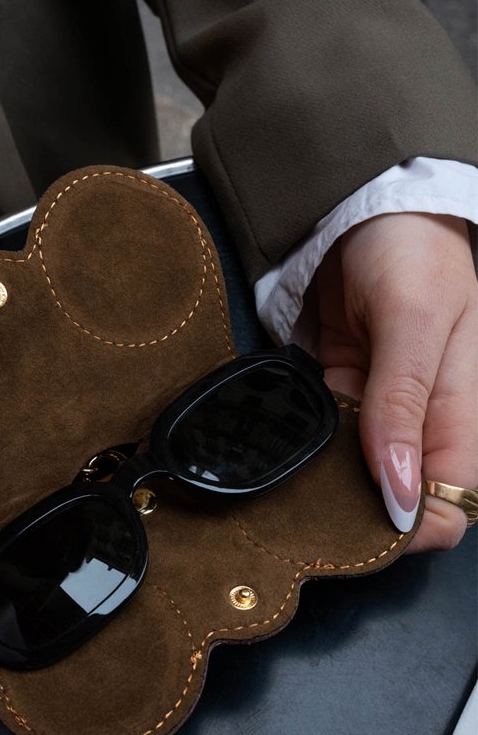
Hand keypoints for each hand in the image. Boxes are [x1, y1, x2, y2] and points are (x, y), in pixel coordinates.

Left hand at [310, 211, 476, 551]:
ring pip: (353, 472)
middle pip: (398, 495)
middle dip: (360, 514)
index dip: (418, 527)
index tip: (368, 534)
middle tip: (310, 517)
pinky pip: (321, 436)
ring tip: (284, 490)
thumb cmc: (413, 248)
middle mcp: (420, 418)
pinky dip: (302, 447)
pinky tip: (276, 452)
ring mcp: (376, 405)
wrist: (365, 200)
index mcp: (459, 410)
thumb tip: (399, 492)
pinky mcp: (337, 389)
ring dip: (323, 485)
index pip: (453, 499)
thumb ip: (404, 403)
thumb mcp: (415, 320)